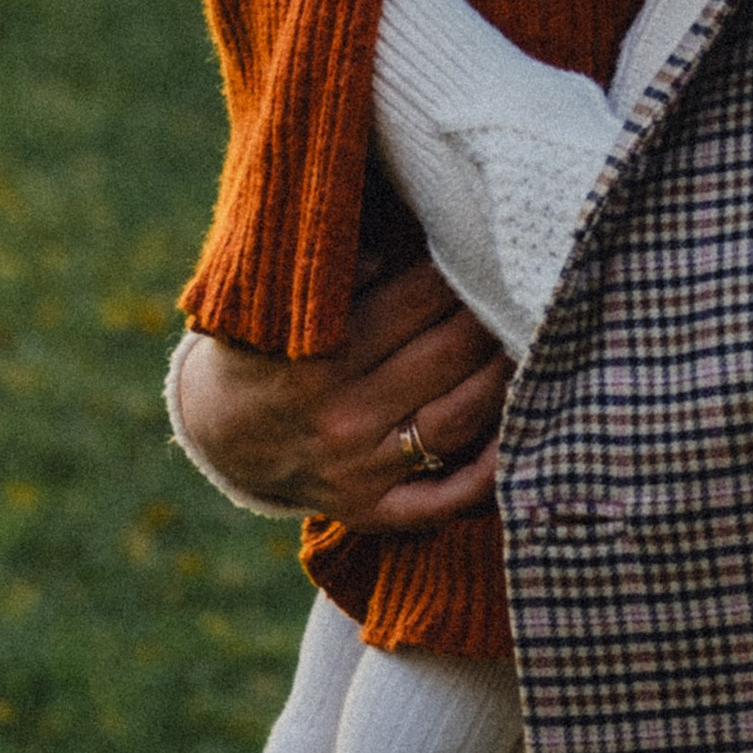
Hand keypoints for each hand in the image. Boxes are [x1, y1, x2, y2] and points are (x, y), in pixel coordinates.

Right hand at [174, 260, 510, 532]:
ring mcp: (357, 469)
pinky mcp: (368, 511)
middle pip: (447, 355)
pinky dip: (484, 476)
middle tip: (523, 287)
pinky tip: (517, 437)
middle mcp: (341, 416)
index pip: (417, 300)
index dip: (459, 269)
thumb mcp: (279, 301)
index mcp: (320, 354)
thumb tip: (401, 241)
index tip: (485, 246)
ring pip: (456, 420)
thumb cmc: (266, 347)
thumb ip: (338, 270)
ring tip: (530, 342)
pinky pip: (438, 501)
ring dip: (503, 378)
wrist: (222, 434)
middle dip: (490, 316)